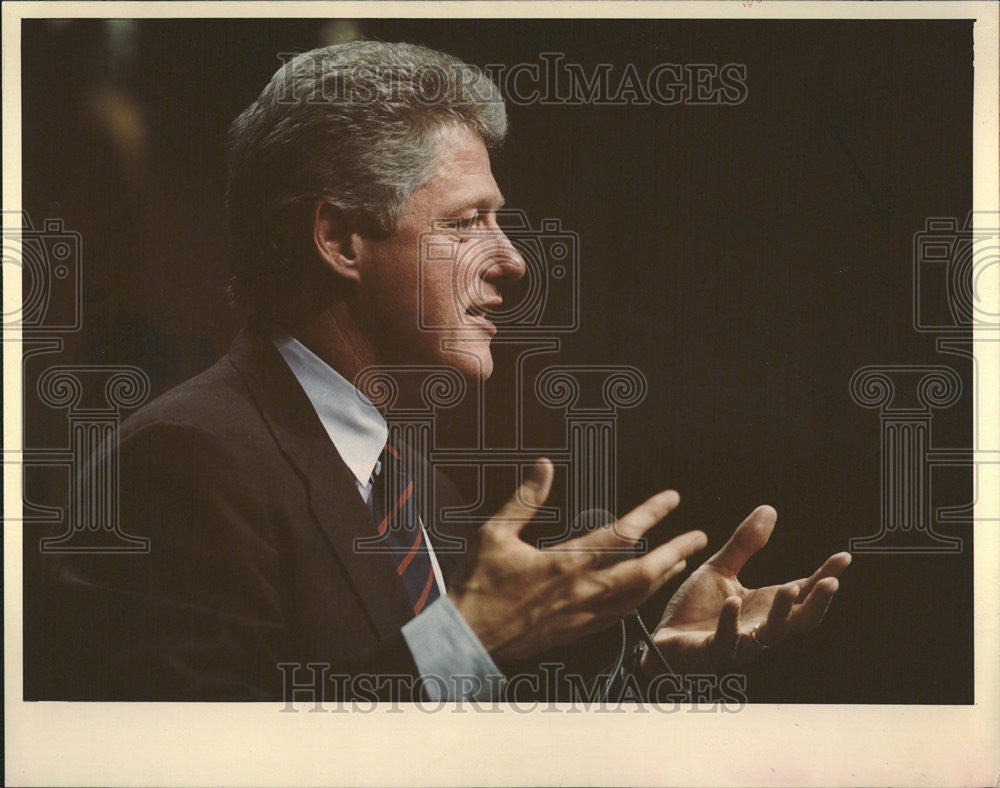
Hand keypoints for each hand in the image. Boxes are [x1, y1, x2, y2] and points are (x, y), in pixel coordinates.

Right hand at [448, 458, 708, 662]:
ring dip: (663, 576)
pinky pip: (621, 616)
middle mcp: (582, 590)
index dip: (651, 514)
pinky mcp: (578, 631)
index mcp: (565, 563)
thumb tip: (543, 466)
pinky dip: (641, 600)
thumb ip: (524, 498)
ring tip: (680, 560)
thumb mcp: (494, 533)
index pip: (620, 534)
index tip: (672, 499)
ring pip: (638, 596)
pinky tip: (645, 592)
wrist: (467, 639)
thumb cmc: (478, 586)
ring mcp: (583, 614)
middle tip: (698, 536)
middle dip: (675, 551)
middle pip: (644, 571)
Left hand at [642, 505, 850, 675]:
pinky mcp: (712, 652)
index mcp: (765, 606)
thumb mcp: (720, 569)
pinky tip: (733, 603)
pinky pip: (726, 640)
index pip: (804, 591)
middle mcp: (759, 627)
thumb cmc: (696, 609)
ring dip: (782, 612)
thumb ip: (744, 544)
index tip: (844, 557)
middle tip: (831, 581)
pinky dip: (731, 623)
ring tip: (792, 588)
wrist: (663, 639)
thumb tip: (769, 509)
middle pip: (800, 619)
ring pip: (770, 633)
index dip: (826, 576)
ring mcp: (739, 643)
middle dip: (818, 601)